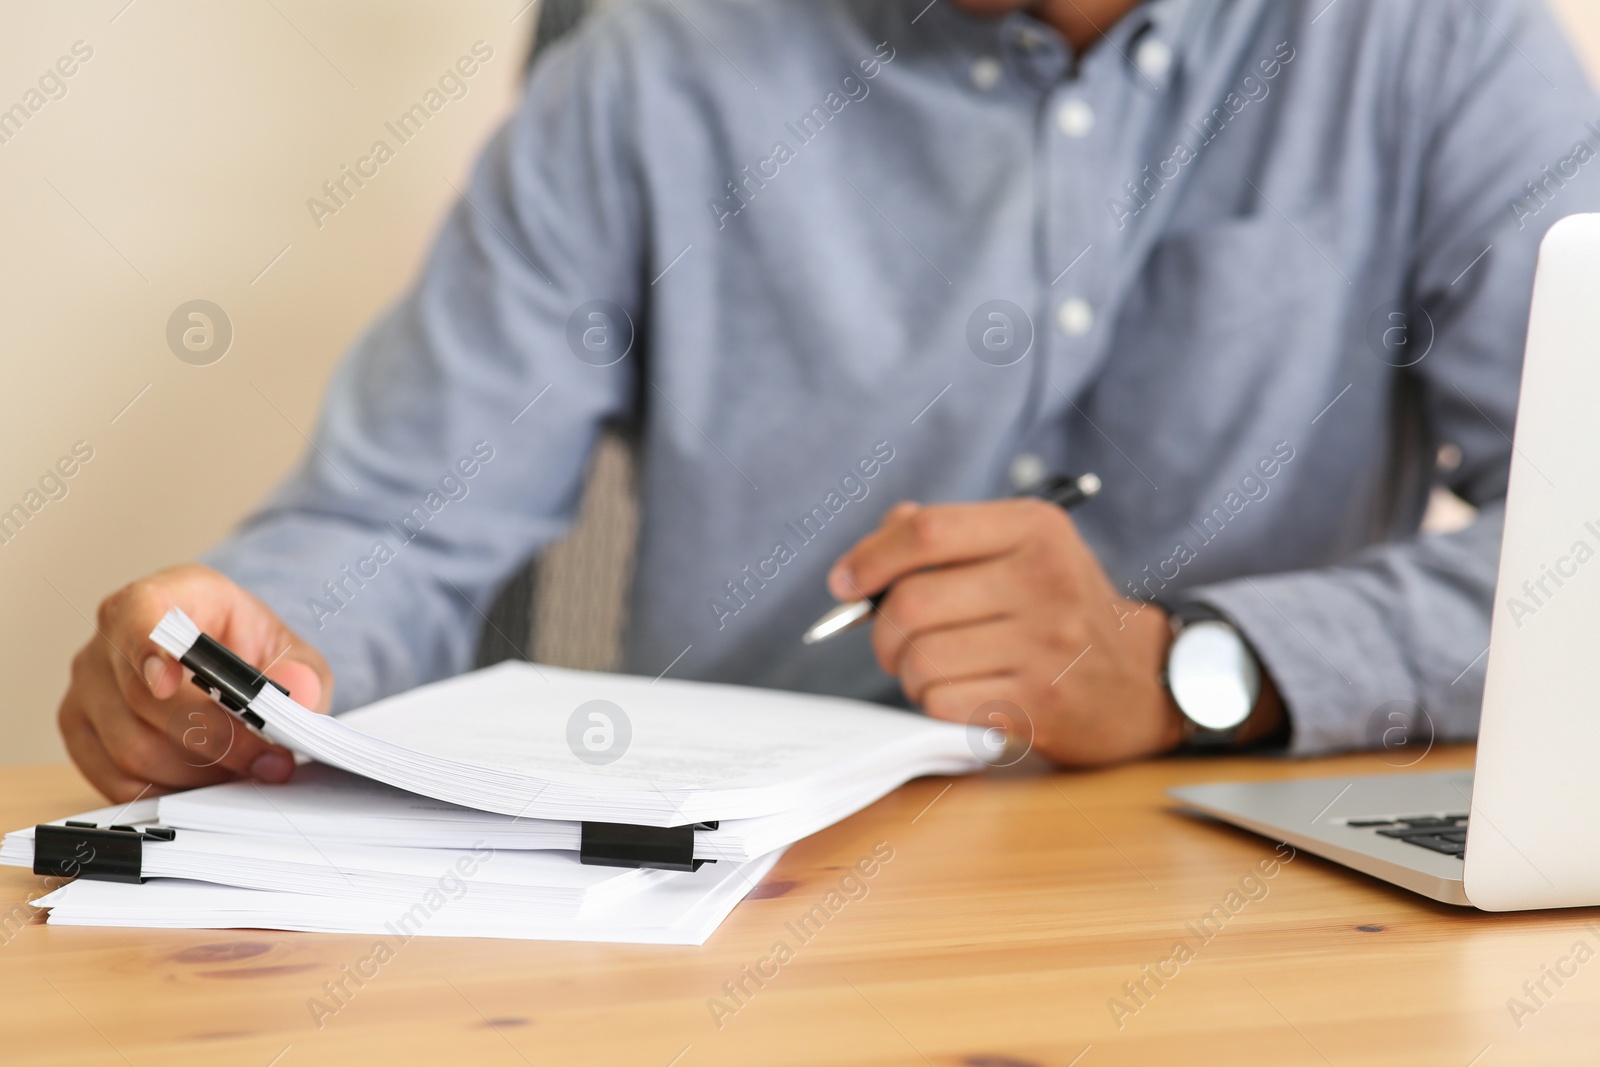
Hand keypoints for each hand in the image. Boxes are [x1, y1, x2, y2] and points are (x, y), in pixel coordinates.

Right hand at [59, 563, 332, 801]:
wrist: (225, 666)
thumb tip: (298, 694)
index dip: (148, 650)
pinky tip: (205, 781)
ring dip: (196, 771)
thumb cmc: (246, 651)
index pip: (137, 615)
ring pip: (131, 748)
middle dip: (214, 738)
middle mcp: (111, 639)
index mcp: (162, 598)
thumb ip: (301, 671)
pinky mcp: (80, 732)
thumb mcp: (288, 651)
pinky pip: (117, 780)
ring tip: (242, 770)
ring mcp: (88, 687)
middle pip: (144, 700)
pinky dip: (169, 789)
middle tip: (266, 758)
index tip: (169, 681)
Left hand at [828, 499, 1184, 766]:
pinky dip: (934, 701)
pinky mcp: (1041, 701)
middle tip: (892, 640)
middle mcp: (1044, 579)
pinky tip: (960, 693)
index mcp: (1034, 529)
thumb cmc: (1059, 608)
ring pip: (920, 658)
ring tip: (932, 668)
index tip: (845, 584)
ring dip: (907, 672)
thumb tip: (866, 556)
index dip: (870, 559)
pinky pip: (943, 701)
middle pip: (912, 601)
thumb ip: (944, 536)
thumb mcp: (1021, 549)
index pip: (927, 532)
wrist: (1139, 680)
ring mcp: (1046, 644)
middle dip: (882, 629)